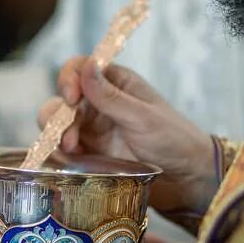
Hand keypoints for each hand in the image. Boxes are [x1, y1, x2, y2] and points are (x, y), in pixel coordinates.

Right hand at [40, 57, 218, 214]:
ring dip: (58, 133)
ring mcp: (94, 128)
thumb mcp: (142, 117)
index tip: (71, 97)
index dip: (69, 78)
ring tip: (71, 149)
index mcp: (116, 83)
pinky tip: (71, 160)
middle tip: (69, 133)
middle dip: (60, 113)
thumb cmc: (172, 139)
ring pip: (59, 123)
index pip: (80, 68)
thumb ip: (110, 96)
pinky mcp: (91, 152)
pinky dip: (62, 152)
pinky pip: (66, 148)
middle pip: (64, 97)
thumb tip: (86, 66)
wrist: (185, 177)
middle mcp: (100, 102)